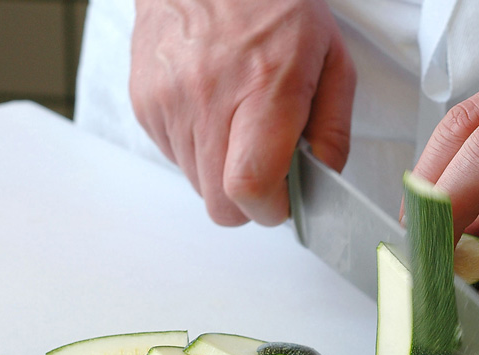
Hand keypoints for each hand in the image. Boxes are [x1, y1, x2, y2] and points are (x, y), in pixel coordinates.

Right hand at [130, 0, 355, 225]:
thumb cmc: (273, 4)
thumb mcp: (330, 58)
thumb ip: (334, 129)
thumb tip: (322, 180)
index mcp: (263, 86)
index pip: (250, 185)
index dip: (269, 210)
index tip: (283, 203)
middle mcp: (207, 98)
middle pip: (220, 203)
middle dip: (247, 202)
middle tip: (264, 171)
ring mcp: (168, 102)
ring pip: (197, 185)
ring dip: (221, 173)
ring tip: (236, 125)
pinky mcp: (144, 103)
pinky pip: (175, 158)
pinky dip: (198, 151)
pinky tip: (211, 112)